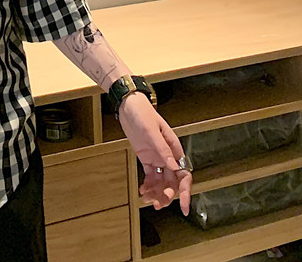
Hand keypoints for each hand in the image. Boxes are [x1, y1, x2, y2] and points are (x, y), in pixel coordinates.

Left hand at [117, 92, 192, 215]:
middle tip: (157, 204)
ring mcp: (157, 157)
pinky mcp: (146, 157)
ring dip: (156, 193)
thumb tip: (173, 166)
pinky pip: (150, 176)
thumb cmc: (142, 113)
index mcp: (174, 149)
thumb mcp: (152, 130)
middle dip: (166, 195)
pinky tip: (143, 191)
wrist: (128, 105)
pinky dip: (148, 185)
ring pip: (161, 181)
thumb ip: (162, 149)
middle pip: (172, 182)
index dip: (185, 192)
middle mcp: (167, 156)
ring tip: (147, 199)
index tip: (183, 206)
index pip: (183, 175)